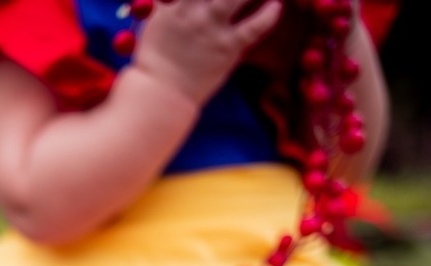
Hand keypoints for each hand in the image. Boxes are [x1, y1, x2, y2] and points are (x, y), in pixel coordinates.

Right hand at [132, 0, 282, 104]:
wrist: (160, 92)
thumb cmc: (154, 60)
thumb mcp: (157, 22)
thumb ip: (171, 3)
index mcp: (175, 5)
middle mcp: (196, 12)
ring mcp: (213, 29)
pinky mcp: (227, 48)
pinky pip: (254, 27)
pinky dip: (269, 15)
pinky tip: (276, 5)